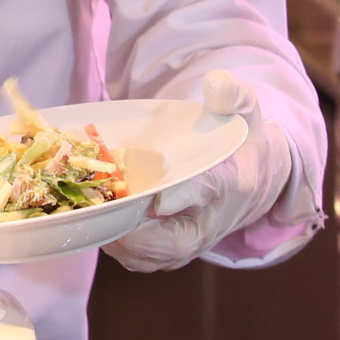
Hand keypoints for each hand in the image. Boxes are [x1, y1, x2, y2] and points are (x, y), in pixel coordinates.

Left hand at [106, 72, 293, 273]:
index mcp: (231, 184)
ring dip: (115, 238)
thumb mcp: (244, 110)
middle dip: (133, 231)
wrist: (253, 176)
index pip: (208, 192)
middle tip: (100, 207)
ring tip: (86, 210)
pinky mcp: (169, 252)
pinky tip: (90, 215)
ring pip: (149, 257)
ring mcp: (189, 243)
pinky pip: (138, 257)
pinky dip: (111, 242)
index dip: (183, 198)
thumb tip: (216, 82)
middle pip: (172, 243)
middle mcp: (210, 223)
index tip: (159, 201)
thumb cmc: (239, 139)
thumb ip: (232, 94)